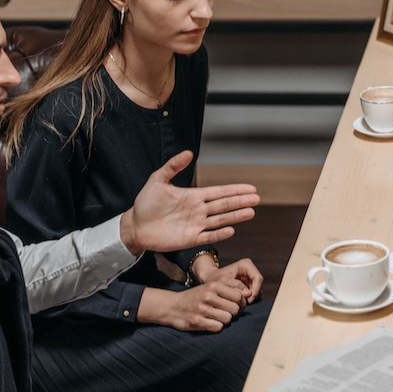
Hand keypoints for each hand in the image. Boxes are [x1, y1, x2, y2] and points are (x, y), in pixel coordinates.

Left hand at [120, 151, 259, 254]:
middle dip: (241, 201)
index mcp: (193, 196)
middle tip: (257, 198)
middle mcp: (198, 210)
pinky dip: (219, 234)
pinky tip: (231, 230)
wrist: (135, 226)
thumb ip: (173, 166)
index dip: (235, 190)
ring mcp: (196, 225)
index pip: (219, 192)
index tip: (250, 188)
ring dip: (235, 216)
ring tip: (251, 212)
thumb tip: (188, 152)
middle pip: (224, 205)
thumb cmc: (145, 204)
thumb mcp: (157, 180)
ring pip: (220, 220)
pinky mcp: (190, 239)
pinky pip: (208, 236)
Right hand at [138, 282, 246, 331]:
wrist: (172, 306)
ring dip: (225, 320)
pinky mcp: (198, 322)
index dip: (241, 303)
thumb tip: (248, 295)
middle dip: (233, 313)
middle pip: (235, 309)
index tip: (236, 305)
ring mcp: (203, 309)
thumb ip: (227, 290)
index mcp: (213, 286)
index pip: (239, 296)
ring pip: (228, 319)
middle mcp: (208, 296)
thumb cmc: (195, 297)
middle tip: (226, 312)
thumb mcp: (209, 288)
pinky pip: (218, 327)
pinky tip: (211, 323)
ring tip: (217, 317)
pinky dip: (217, 327)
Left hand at [202, 257, 262, 302]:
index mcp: (246, 265)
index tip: (248, 300)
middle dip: (252, 295)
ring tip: (239, 303)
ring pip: (257, 291)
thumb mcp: (223, 282)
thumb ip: (235, 286)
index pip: (258, 278)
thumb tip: (248, 294)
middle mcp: (250, 271)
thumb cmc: (215, 279)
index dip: (255, 290)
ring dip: (250, 298)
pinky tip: (239, 303)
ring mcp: (250, 279)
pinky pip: (253, 294)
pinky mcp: (248, 286)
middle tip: (243, 304)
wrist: (209, 281)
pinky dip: (247, 300)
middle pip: (259, 285)